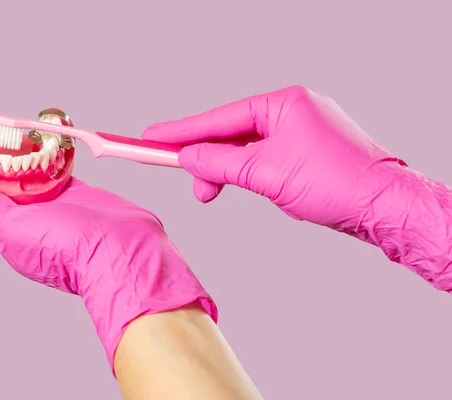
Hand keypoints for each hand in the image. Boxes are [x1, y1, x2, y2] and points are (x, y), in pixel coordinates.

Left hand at [0, 169, 216, 370]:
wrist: (123, 251)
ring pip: (23, 173)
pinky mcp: (75, 192)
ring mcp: (51, 204)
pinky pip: (53, 167)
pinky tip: (38, 138)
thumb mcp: (17, 230)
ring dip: (10, 153)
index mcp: (6, 230)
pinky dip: (44, 153)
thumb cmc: (71, 249)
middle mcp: (26, 218)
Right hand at [142, 85, 408, 232]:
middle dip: (208, 161)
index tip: (151, 137)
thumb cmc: (335, 182)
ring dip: (229, 173)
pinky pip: (264, 160)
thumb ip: (219, 164)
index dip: (182, 130)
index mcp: (282, 103)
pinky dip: (250, 175)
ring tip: (214, 193)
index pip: (219, 118)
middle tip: (187, 182)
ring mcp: (300, 131)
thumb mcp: (265, 173)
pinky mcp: (306, 153)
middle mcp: (291, 111)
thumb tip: (187, 158)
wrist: (383, 208)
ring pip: (247, 150)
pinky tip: (253, 188)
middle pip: (231, 134)